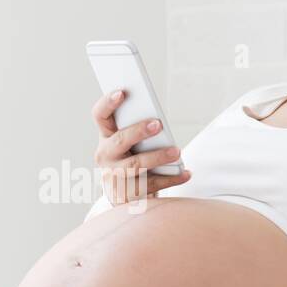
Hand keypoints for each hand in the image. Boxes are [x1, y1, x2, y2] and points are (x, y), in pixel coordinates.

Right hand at [92, 89, 190, 206]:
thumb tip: (158, 121)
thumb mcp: (132, 142)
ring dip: (157, 157)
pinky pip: (150, 185)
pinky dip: (171, 179)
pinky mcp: (126, 194)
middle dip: (138, 131)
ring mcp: (113, 176)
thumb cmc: (133, 158)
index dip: (108, 103)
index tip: (122, 92)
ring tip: (177, 152)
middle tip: (158, 124)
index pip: (100, 115)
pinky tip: (186, 173)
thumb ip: (139, 129)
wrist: (126, 194)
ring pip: (135, 165)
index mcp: (106, 136)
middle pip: (119, 140)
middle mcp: (105, 155)